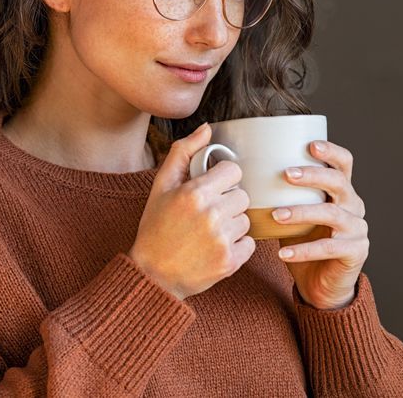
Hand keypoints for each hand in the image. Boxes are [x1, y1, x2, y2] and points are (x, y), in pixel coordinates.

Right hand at [129, 123, 255, 300]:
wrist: (152, 274)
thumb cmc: (155, 227)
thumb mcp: (161, 186)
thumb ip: (183, 153)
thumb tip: (207, 128)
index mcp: (195, 193)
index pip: (233, 171)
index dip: (222, 178)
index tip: (211, 189)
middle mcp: (211, 215)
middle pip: (242, 195)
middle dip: (227, 202)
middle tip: (207, 213)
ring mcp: (222, 240)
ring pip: (246, 219)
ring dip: (232, 224)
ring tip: (209, 232)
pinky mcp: (230, 262)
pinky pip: (250, 243)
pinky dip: (237, 246)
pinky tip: (215, 247)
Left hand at [274, 140, 368, 309]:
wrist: (321, 285)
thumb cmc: (304, 243)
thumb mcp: (292, 214)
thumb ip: (280, 195)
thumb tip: (243, 174)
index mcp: (341, 191)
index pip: (344, 163)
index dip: (331, 151)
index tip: (310, 145)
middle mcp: (354, 206)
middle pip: (339, 182)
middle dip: (313, 175)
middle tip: (286, 174)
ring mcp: (358, 229)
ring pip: (333, 214)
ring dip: (302, 212)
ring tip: (276, 215)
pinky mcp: (356, 252)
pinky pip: (329, 247)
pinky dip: (304, 250)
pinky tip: (283, 252)